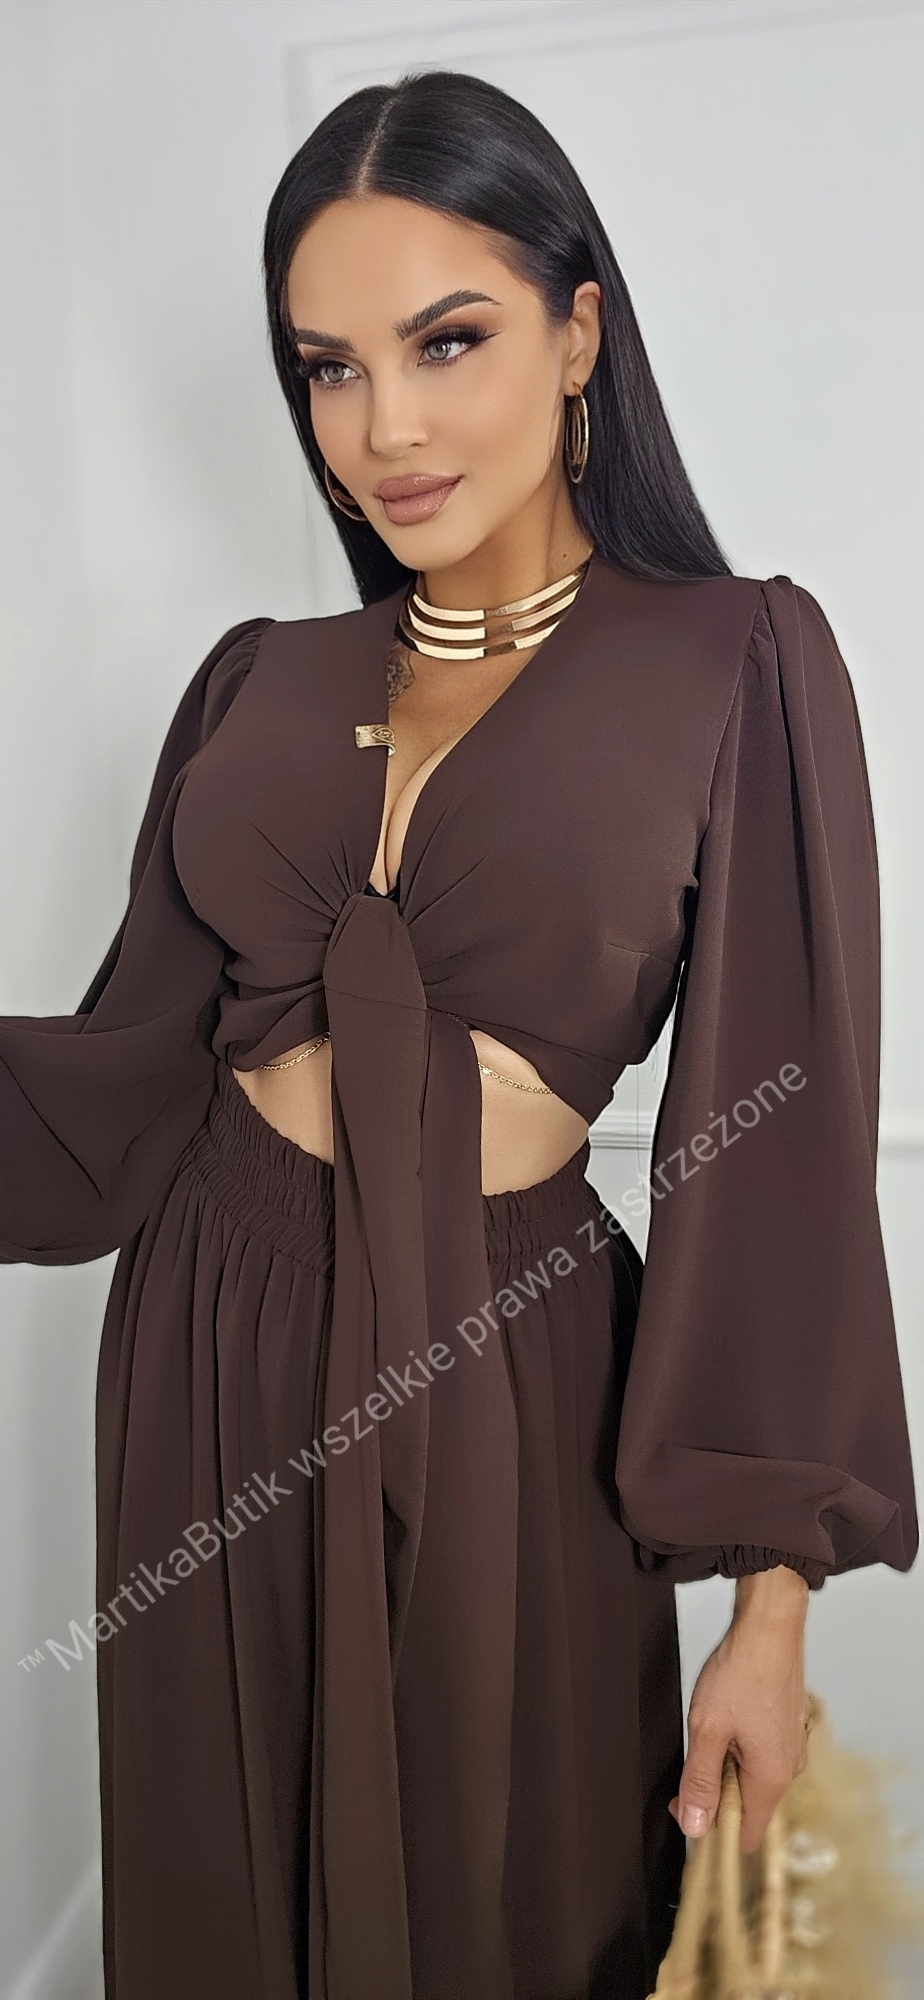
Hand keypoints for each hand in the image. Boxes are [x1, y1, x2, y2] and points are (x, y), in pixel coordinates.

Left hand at [668, 1566, 811, 1854]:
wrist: (770, 1625)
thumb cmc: (742, 1671)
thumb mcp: (708, 1729)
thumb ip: (700, 1782)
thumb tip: (695, 1827)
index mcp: (772, 1778)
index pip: (748, 1836)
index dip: (714, 1832)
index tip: (686, 1805)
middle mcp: (789, 1769)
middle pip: (749, 1808)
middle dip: (715, 1794)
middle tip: (690, 1759)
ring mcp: (791, 1747)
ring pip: (752, 1779)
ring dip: (725, 1767)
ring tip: (710, 1731)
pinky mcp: (787, 1728)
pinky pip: (760, 1756)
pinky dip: (738, 1748)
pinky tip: (725, 1719)